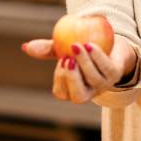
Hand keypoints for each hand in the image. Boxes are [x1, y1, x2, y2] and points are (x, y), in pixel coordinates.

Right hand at [22, 34, 137, 103]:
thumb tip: (25, 47)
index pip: (62, 92)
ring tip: (76, 45)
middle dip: (72, 79)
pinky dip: (97, 57)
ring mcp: (103, 85)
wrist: (109, 44)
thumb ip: (46, 50)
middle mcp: (88, 92)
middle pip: (79, 96)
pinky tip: (89, 45)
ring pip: (94, 79)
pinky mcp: (115, 74)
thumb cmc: (81, 51)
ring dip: (84, 62)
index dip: (60, 79)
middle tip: (67, 59)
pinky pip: (107, 68)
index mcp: (72, 90)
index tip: (60, 60)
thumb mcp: (62, 49)